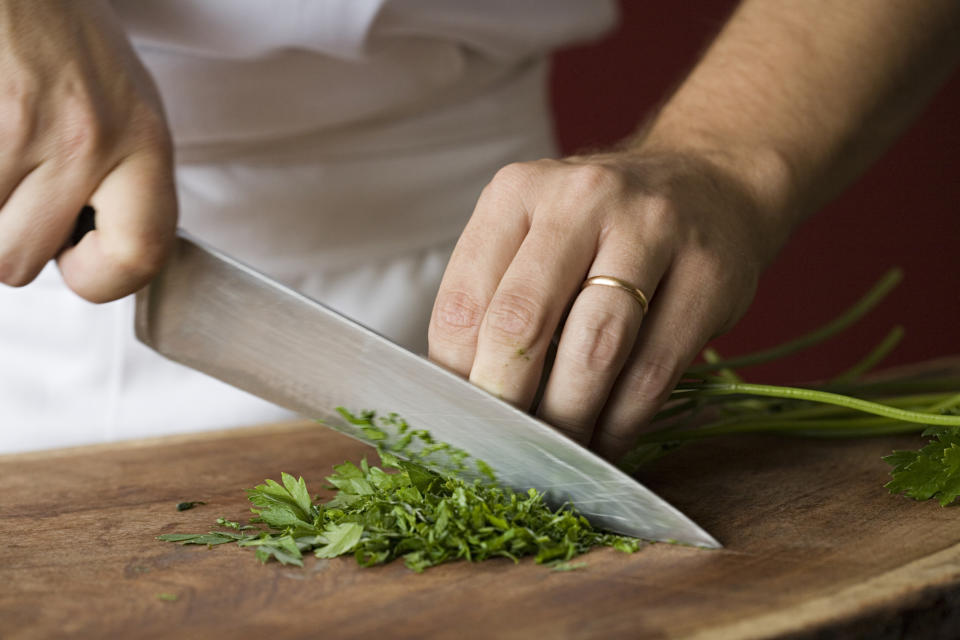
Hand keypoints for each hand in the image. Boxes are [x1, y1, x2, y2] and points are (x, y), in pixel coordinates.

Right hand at [0, 0, 175, 301]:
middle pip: (20, 261)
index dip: (103, 280)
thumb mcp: (126, 109)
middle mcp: (87, 138)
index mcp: (143, 141)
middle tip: (17, 190)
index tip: (79, 262)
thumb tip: (102, 259)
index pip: (142, 254)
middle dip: (8, 238)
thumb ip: (125, 185)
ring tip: (4, 154)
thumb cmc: (66, 38)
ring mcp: (20, 125)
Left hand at [429, 150, 791, 459]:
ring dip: (567, 421)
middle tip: (502, 451)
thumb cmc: (601, 226)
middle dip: (506, 403)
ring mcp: (652, 231)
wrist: (708, 182)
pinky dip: (621, 423)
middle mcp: (581, 200)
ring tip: (554, 457)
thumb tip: (463, 396)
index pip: (463, 302)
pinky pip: (653, 372)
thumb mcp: (536, 232)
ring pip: (593, 351)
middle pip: (522, 323)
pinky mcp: (708, 276)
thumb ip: (495, 296)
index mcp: (517, 192)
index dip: (456, 378)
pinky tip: (604, 444)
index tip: (462, 422)